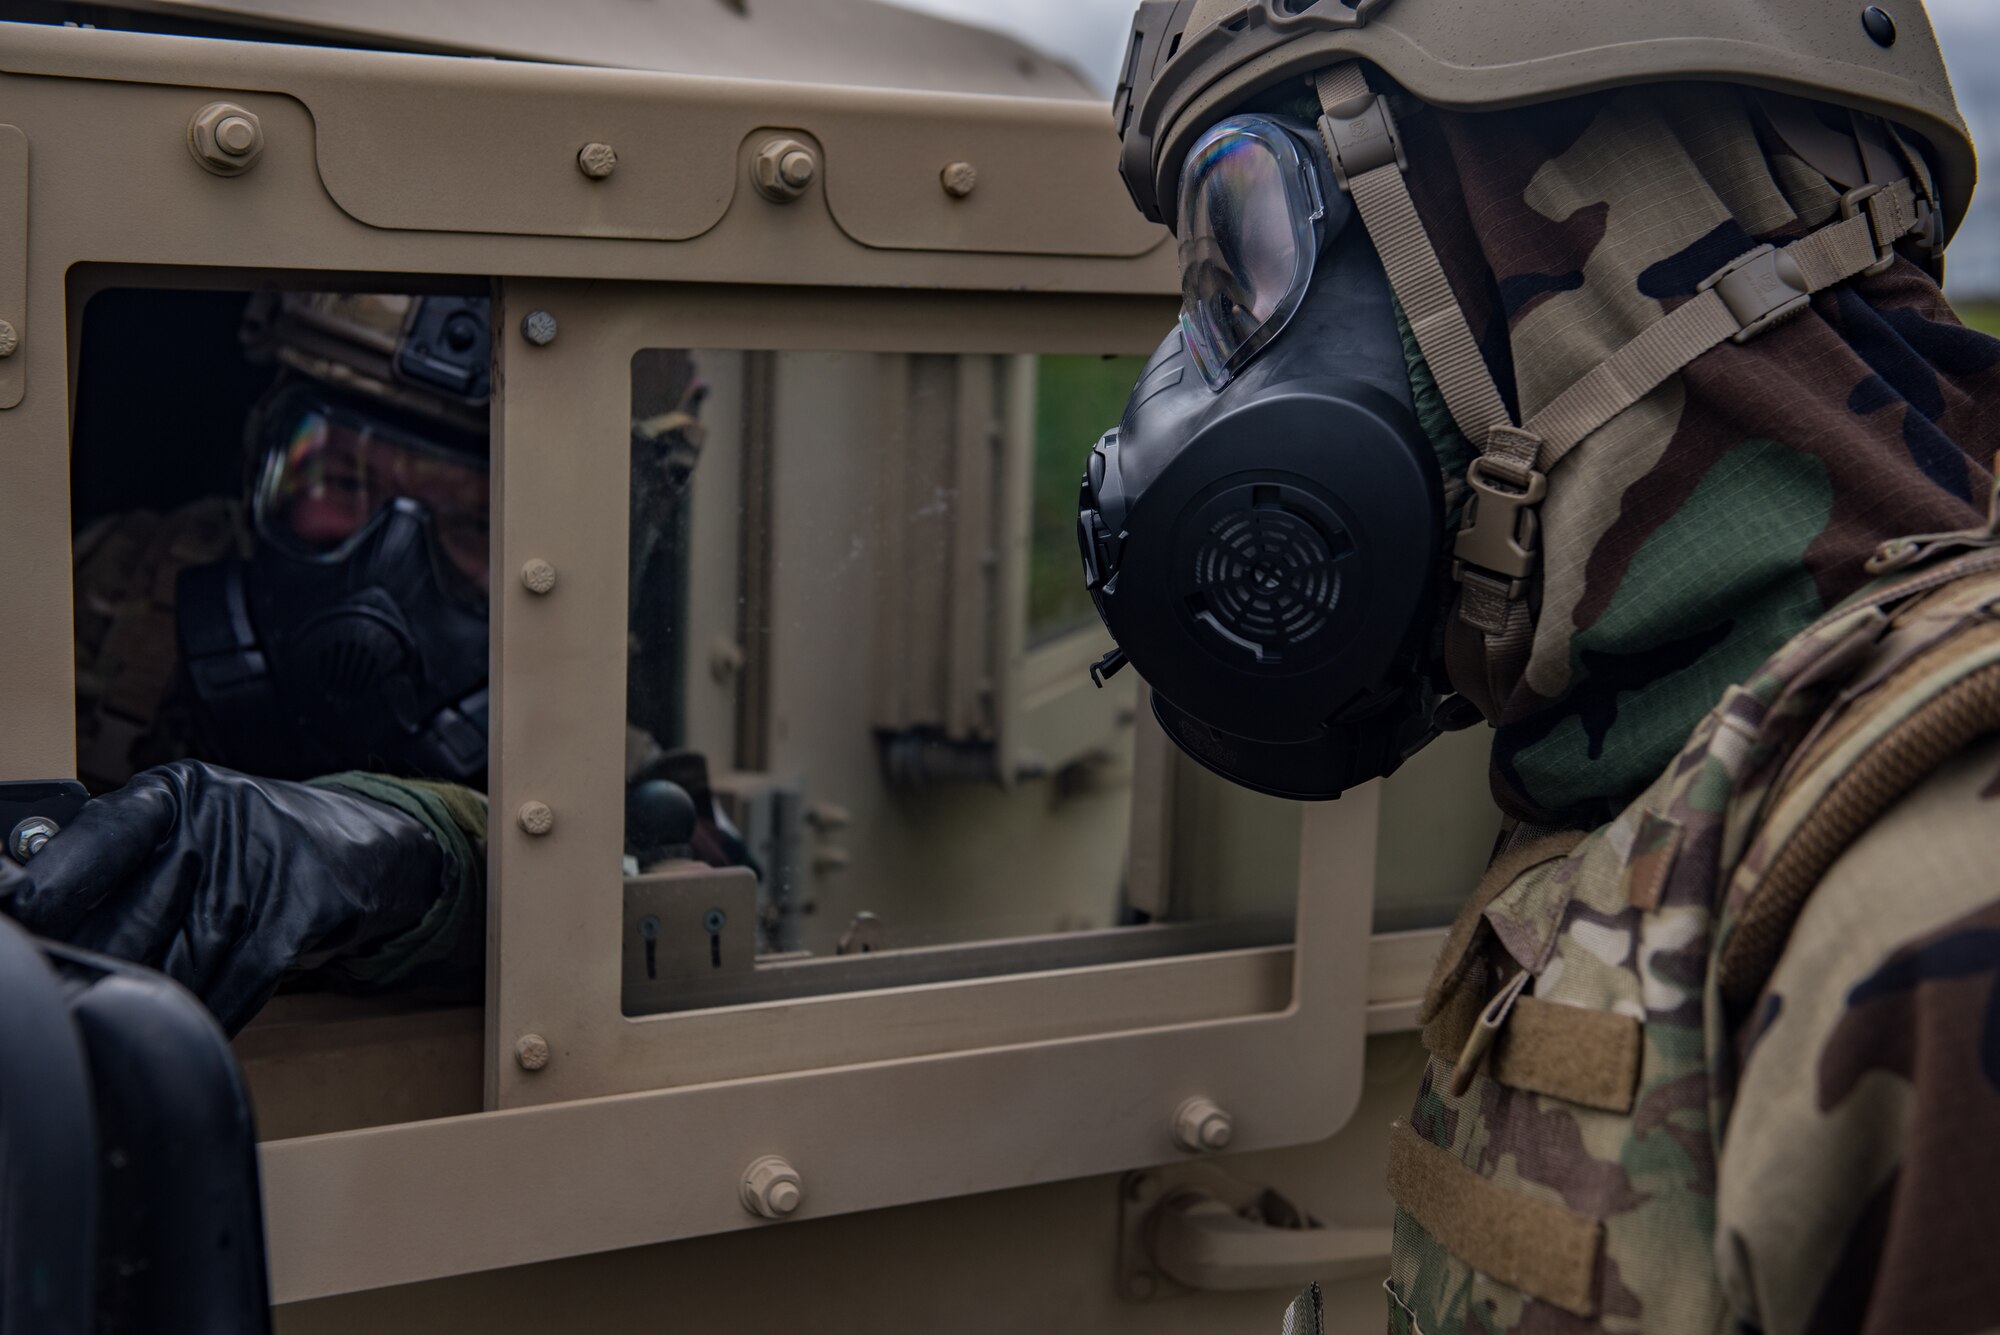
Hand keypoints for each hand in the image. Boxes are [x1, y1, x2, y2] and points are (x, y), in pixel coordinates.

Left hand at [9, 761, 447, 1033]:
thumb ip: (112, 864)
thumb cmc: (252, 843)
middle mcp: (218, 820)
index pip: (98, 839)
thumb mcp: (185, 828)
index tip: (19, 918)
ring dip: (149, 1002)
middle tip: (66, 991)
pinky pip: (239, 980)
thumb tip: (26, 914)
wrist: (359, 845)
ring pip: (184, 961)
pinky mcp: (300, 909)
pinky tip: (187, 1025)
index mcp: (174, 794)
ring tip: (116, 1020)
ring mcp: (264, 864)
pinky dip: (211, 1011)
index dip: (51, 885)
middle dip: (95, 967)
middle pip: (131, 918)